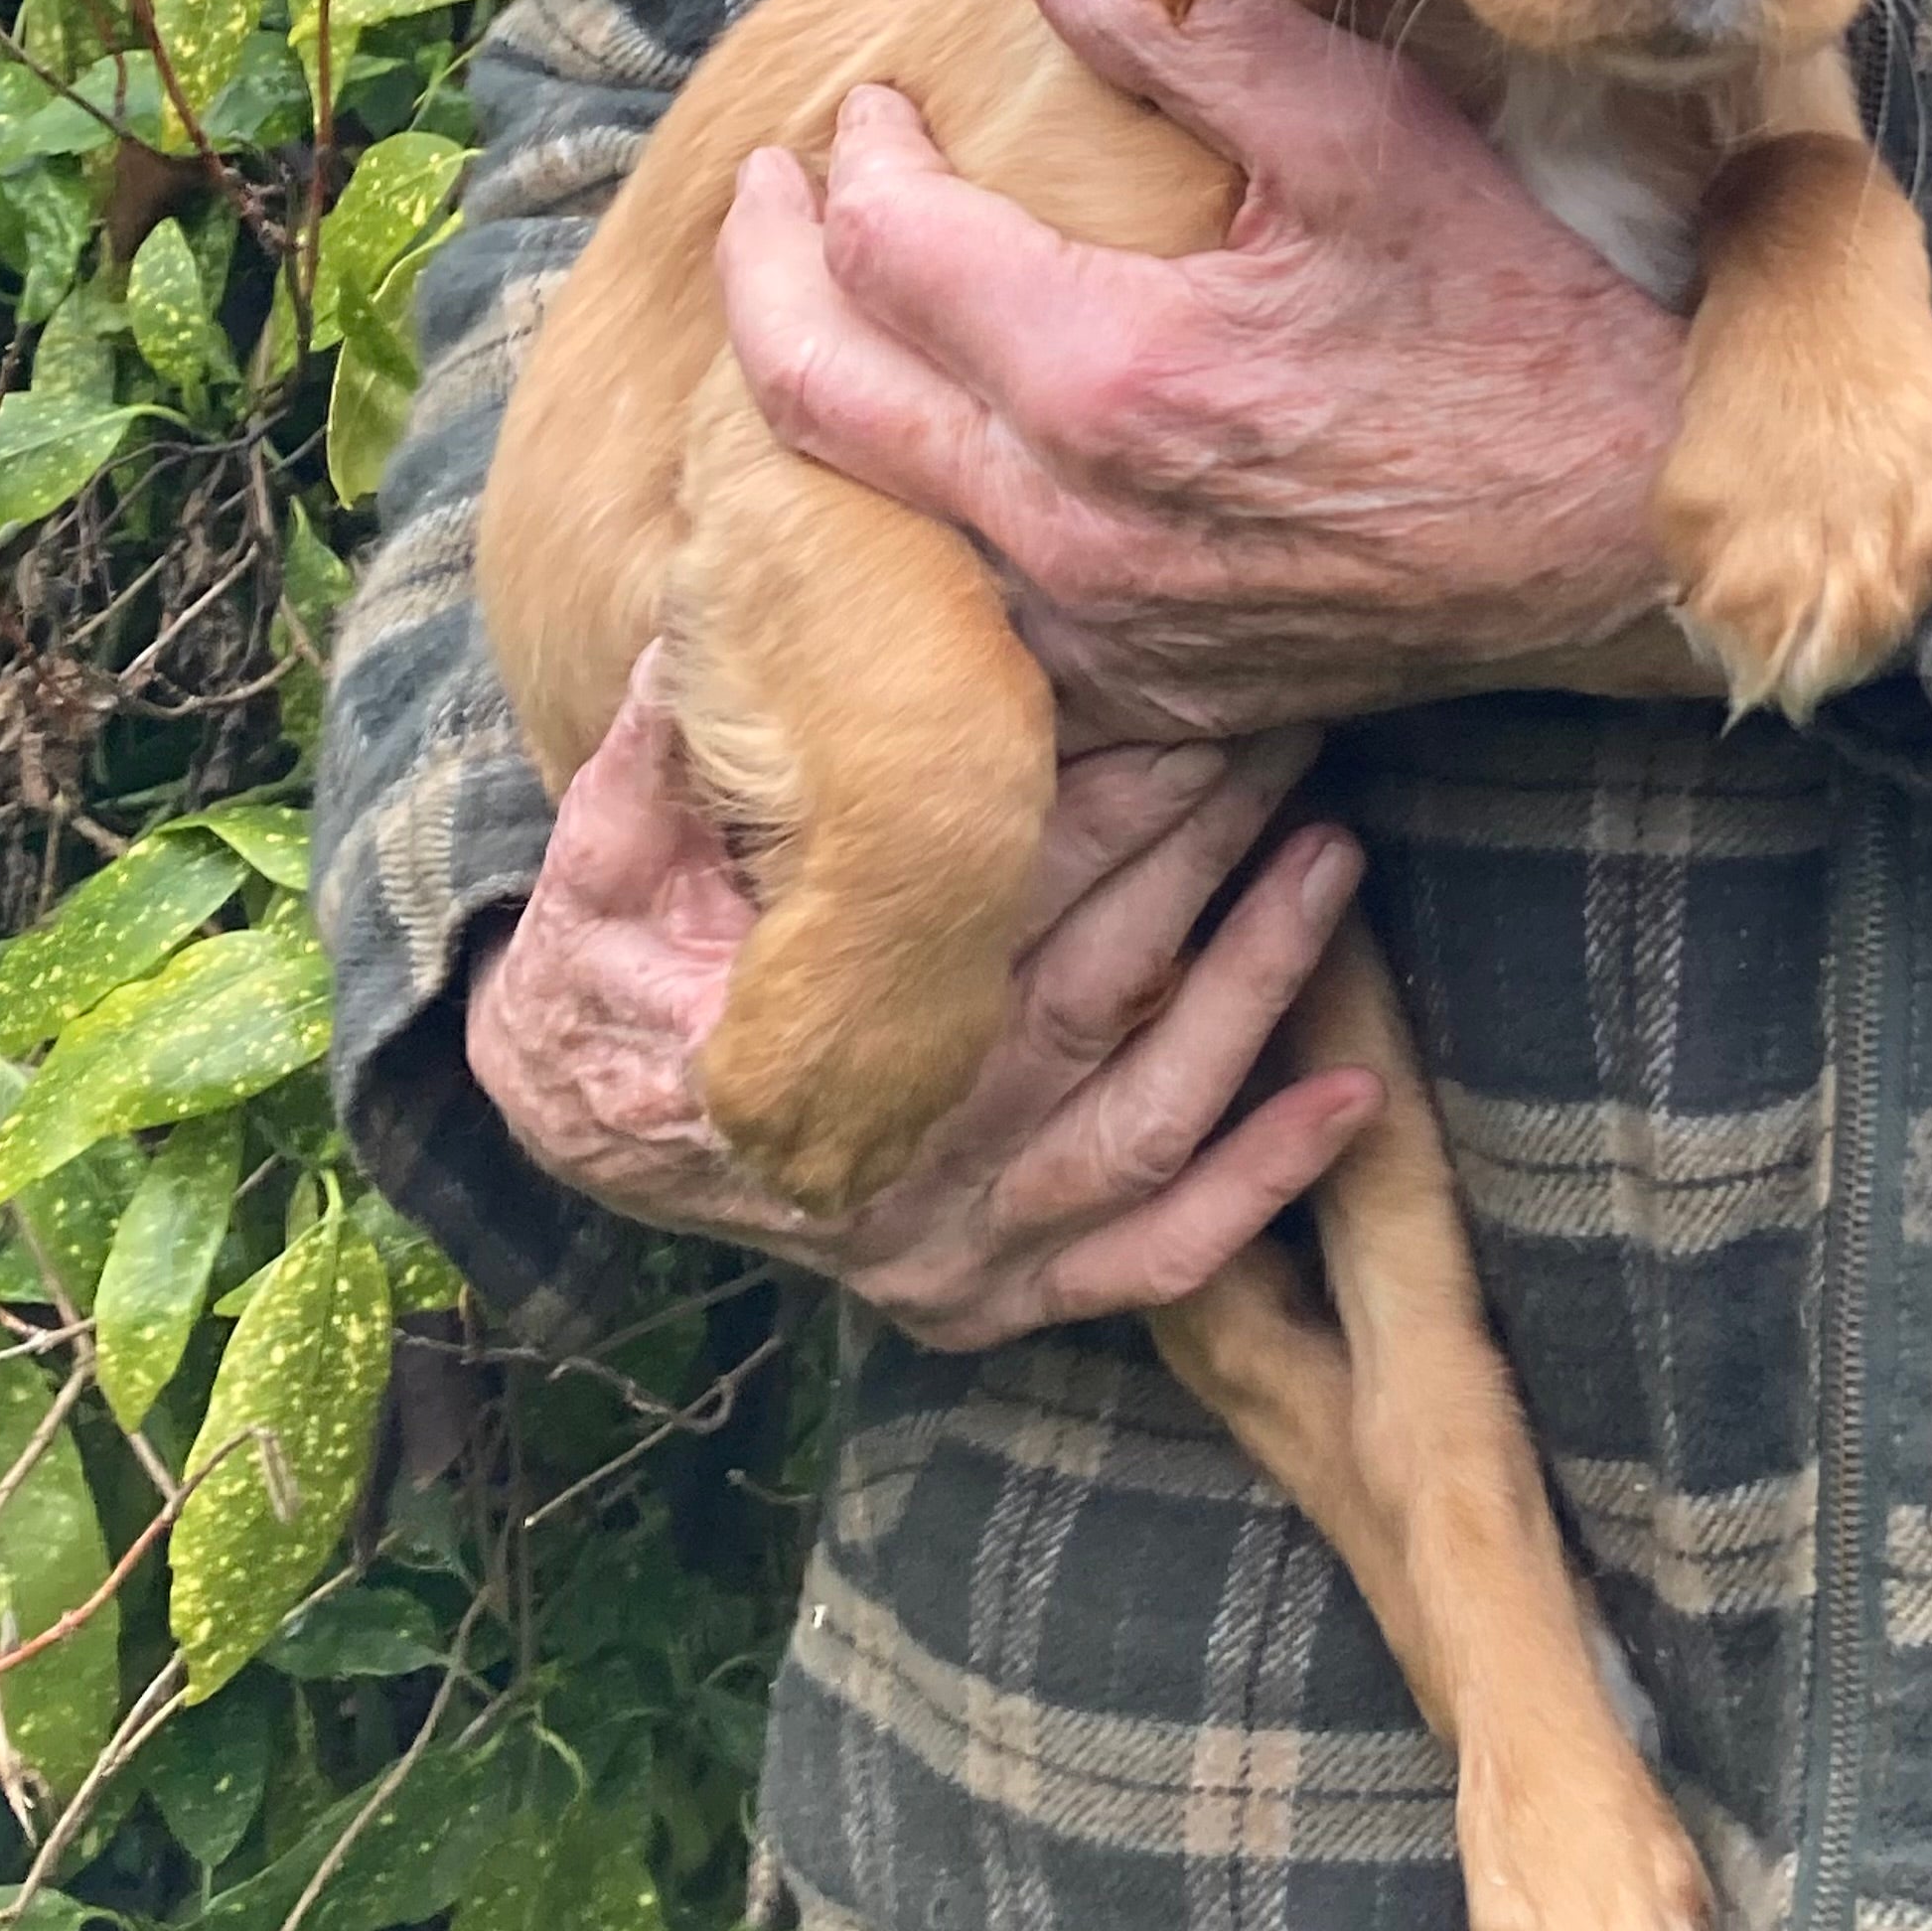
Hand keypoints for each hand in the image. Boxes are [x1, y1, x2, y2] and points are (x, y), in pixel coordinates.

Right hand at [465, 660, 1379, 1343]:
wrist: (578, 1129)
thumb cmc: (598, 978)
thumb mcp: (592, 871)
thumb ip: (655, 766)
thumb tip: (704, 631)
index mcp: (804, 1049)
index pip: (989, 900)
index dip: (1097, 796)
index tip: (1182, 699)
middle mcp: (893, 1166)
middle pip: (1088, 987)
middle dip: (1200, 847)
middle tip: (1285, 731)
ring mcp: (951, 1248)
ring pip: (1144, 1119)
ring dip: (1254, 986)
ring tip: (1333, 856)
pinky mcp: (993, 1298)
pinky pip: (1150, 1263)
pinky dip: (1256, 1188)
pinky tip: (1353, 1097)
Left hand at [716, 0, 1707, 743]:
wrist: (1627, 535)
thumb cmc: (1519, 325)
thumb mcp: (1370, 140)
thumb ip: (1194, 36)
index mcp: (1107, 374)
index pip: (884, 245)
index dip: (857, 157)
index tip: (877, 109)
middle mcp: (1066, 523)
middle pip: (812, 396)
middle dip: (763, 276)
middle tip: (763, 197)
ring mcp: (1092, 631)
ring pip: (858, 525)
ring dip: (805, 414)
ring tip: (806, 322)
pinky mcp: (1134, 693)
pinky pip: (956, 628)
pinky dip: (893, 543)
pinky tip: (899, 481)